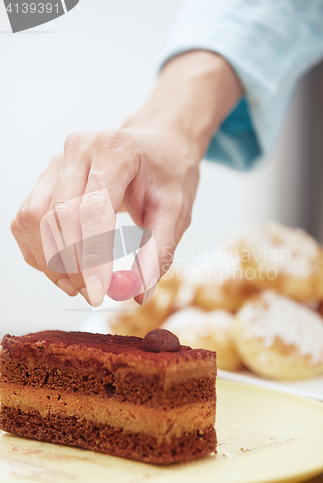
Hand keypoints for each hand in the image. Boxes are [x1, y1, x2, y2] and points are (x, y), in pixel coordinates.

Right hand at [11, 125, 198, 305]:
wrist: (155, 149)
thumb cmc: (166, 176)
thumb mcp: (176, 212)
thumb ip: (158, 252)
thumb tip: (136, 291)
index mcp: (116, 149)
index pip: (92, 209)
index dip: (91, 256)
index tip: (99, 292)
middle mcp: (80, 149)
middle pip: (57, 216)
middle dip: (71, 265)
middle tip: (93, 293)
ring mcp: (57, 162)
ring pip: (33, 219)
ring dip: (50, 261)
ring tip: (79, 283)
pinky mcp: (44, 179)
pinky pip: (25, 221)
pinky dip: (39, 251)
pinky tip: (64, 265)